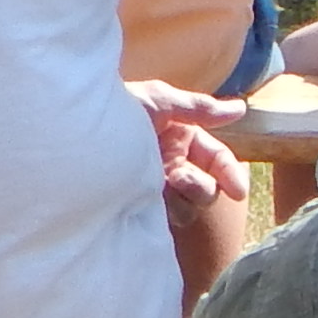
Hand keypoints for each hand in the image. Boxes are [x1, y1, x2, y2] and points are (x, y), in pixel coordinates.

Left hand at [127, 80, 250, 210]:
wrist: (77, 128)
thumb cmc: (117, 108)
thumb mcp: (159, 100)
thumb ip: (199, 108)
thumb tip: (240, 108)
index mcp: (181, 138)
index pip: (217, 159)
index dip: (230, 174)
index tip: (238, 192)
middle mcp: (173, 163)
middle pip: (209, 187)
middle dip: (203, 187)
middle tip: (181, 180)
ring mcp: (158, 185)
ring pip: (192, 205)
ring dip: (186, 200)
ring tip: (164, 186)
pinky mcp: (141, 202)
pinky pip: (168, 217)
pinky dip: (168, 212)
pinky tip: (151, 200)